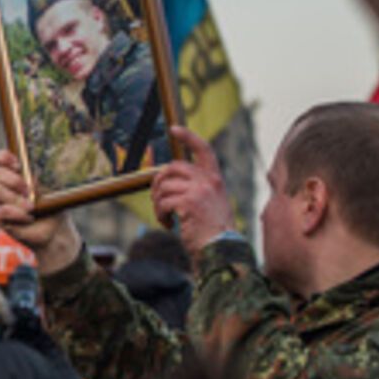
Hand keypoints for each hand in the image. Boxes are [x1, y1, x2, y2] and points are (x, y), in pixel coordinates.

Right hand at [0, 150, 82, 274]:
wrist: (55, 229)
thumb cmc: (52, 204)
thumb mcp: (49, 187)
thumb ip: (39, 177)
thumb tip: (33, 174)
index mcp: (16, 173)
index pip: (0, 159)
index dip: (4, 158)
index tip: (18, 164)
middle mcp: (5, 185)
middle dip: (12, 179)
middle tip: (28, 189)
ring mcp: (1, 201)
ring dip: (15, 198)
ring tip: (32, 207)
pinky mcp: (1, 218)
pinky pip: (0, 212)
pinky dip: (16, 213)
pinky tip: (29, 217)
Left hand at [151, 126, 232, 253]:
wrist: (221, 249)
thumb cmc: (213, 231)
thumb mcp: (209, 203)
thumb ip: (195, 188)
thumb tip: (167, 181)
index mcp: (215, 179)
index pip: (203, 150)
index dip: (188, 137)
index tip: (174, 129)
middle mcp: (209, 181)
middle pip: (173, 167)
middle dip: (158, 181)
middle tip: (157, 199)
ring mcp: (199, 190)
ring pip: (164, 187)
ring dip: (158, 204)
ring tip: (165, 217)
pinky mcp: (189, 203)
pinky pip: (162, 202)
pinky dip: (160, 214)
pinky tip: (167, 225)